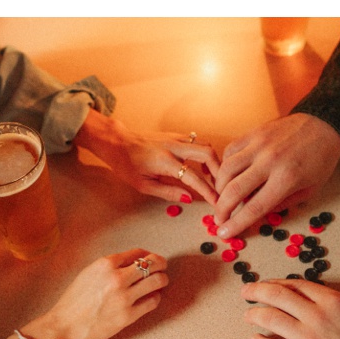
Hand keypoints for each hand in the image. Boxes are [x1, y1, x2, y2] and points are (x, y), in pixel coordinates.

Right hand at [22, 249, 168, 338]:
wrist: (64, 327)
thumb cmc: (73, 302)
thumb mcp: (87, 274)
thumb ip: (109, 267)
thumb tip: (132, 264)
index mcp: (104, 264)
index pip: (137, 253)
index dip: (147, 255)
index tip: (149, 258)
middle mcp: (117, 278)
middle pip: (152, 264)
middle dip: (161, 264)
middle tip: (162, 268)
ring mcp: (124, 297)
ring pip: (157, 281)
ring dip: (162, 279)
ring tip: (161, 281)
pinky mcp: (128, 315)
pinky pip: (152, 301)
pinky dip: (155, 297)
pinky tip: (152, 297)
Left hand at [74, 110, 220, 203]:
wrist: (117, 142)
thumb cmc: (126, 165)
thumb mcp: (143, 185)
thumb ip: (167, 192)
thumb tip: (188, 199)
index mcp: (165, 161)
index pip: (194, 178)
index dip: (208, 191)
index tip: (217, 202)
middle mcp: (174, 147)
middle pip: (208, 154)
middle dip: (220, 171)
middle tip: (222, 186)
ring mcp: (176, 139)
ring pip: (205, 146)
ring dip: (214, 162)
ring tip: (214, 178)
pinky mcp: (176, 136)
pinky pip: (198, 143)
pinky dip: (206, 154)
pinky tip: (203, 167)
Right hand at [211, 113, 339, 237]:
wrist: (324, 124)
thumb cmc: (320, 159)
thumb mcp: (310, 189)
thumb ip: (283, 203)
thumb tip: (258, 213)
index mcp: (287, 178)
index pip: (255, 207)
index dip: (236, 223)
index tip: (224, 233)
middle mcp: (269, 161)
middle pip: (233, 190)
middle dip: (221, 209)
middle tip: (218, 218)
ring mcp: (259, 145)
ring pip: (225, 169)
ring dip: (219, 188)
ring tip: (223, 197)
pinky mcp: (252, 134)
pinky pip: (229, 152)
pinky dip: (224, 166)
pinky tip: (229, 174)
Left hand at [242, 280, 339, 338]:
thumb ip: (332, 307)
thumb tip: (307, 303)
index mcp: (334, 302)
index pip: (296, 285)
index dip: (277, 283)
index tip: (268, 285)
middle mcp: (318, 316)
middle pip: (276, 296)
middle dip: (256, 291)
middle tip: (247, 291)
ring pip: (269, 318)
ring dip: (254, 315)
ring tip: (249, 316)